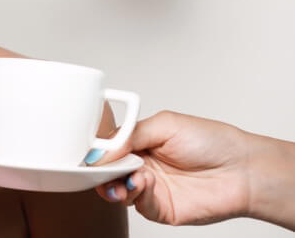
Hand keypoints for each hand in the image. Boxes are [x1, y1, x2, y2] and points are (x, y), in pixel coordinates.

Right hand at [91, 111, 252, 225]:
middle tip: (99, 166)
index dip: (96, 149)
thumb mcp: (165, 124)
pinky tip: (143, 181)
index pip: (106, 147)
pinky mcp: (159, 208)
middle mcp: (141, 165)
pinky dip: (135, 193)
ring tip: (126, 175)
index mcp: (139, 142)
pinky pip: (137, 204)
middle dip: (99, 169)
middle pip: (106, 171)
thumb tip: (102, 147)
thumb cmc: (212, 142)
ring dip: (113, 183)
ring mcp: (149, 188)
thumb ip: (131, 133)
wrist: (243, 170)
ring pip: (116, 190)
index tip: (89, 150)